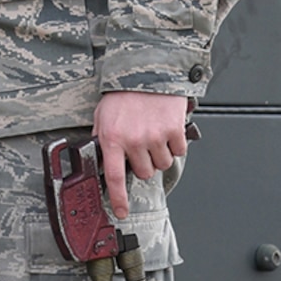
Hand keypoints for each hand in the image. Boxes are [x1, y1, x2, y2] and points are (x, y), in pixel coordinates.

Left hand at [94, 90, 190, 217]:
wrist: (148, 69)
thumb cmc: (124, 91)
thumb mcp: (103, 115)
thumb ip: (102, 138)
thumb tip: (102, 158)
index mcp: (112, 138)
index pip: (114, 178)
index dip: (118, 199)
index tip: (121, 212)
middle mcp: (133, 140)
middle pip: (145, 173)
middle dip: (144, 163)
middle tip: (142, 144)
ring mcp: (155, 136)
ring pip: (163, 164)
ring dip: (160, 154)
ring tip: (154, 133)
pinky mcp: (174, 130)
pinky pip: (179, 151)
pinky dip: (176, 144)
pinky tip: (166, 129)